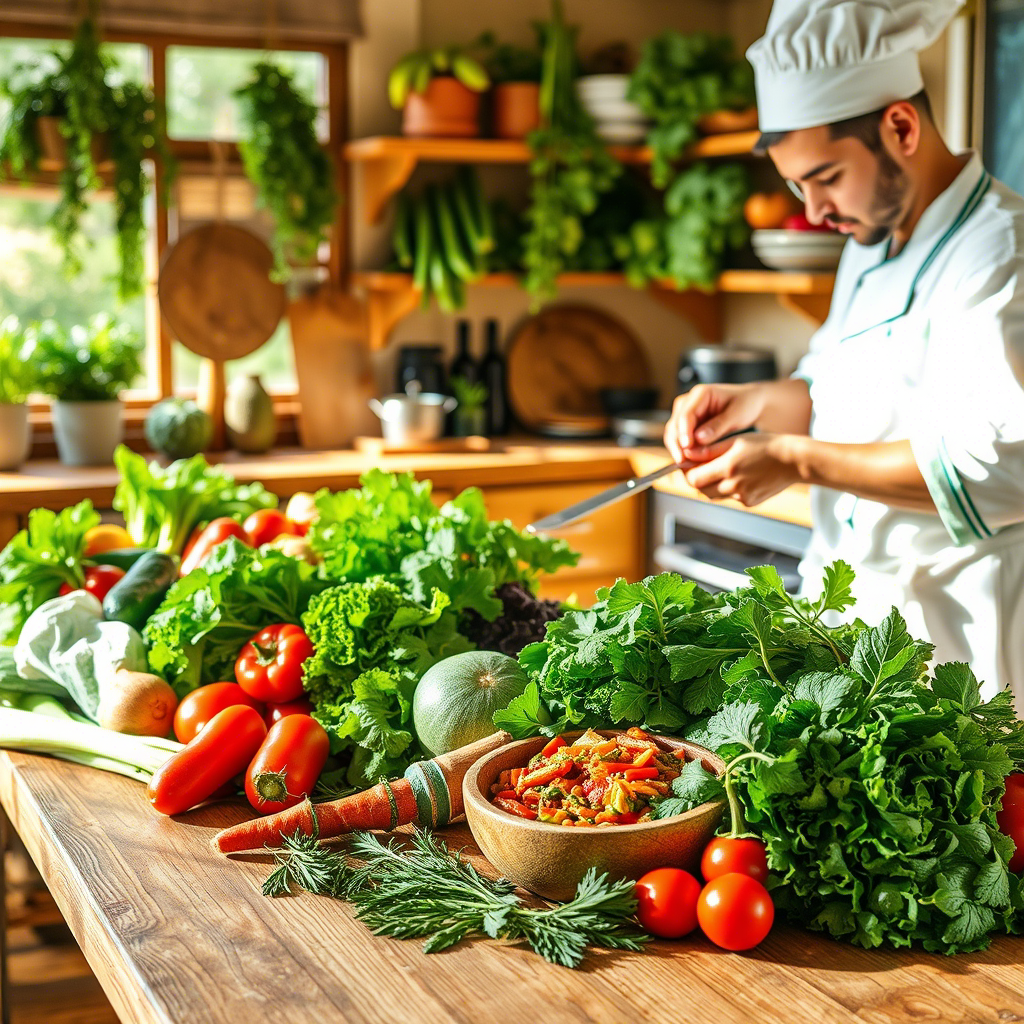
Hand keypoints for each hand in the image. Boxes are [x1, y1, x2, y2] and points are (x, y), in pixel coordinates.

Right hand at [663, 384, 767, 462]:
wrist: (748, 404)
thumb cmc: (745, 405)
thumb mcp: (737, 415)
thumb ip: (718, 426)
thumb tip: (698, 439)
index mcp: (701, 393)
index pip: (686, 414)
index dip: (684, 432)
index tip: (687, 448)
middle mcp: (688, 401)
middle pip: (675, 424)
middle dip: (677, 443)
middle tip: (683, 461)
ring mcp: (684, 412)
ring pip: (673, 432)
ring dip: (676, 448)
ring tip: (684, 464)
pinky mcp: (686, 424)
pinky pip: (678, 438)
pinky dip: (681, 449)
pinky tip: (687, 462)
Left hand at [682, 433, 798, 506]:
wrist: (793, 460)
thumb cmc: (765, 445)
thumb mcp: (735, 441)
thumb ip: (709, 450)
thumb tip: (686, 454)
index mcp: (728, 467)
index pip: (693, 478)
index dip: (685, 472)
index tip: (685, 463)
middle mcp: (733, 485)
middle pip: (700, 490)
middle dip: (695, 479)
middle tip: (697, 467)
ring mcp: (742, 497)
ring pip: (714, 495)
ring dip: (710, 485)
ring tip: (717, 469)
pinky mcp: (749, 502)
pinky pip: (729, 498)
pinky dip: (726, 488)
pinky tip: (738, 476)